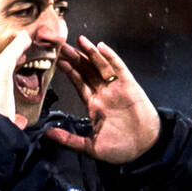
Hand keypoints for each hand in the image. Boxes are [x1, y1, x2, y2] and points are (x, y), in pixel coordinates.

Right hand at [0, 30, 30, 128]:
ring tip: (24, 38)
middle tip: (20, 47)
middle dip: (10, 57)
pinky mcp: (0, 75)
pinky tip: (25, 38)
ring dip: (14, 48)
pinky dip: (17, 48)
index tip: (16, 64)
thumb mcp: (9, 127)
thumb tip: (20, 122)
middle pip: (0, 67)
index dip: (6, 72)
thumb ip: (14, 123)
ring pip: (4, 60)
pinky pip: (10, 58)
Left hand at [49, 35, 161, 163]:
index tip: (58, 59)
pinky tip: (101, 47)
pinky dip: (111, 57)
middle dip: (76, 58)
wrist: (144, 150)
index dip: (69, 71)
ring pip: (101, 66)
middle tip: (63, 44)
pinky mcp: (130, 87)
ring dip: (91, 53)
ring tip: (80, 40)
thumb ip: (69, 140)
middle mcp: (105, 94)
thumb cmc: (121, 149)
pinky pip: (119, 69)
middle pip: (88, 71)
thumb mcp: (90, 147)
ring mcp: (117, 89)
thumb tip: (47, 134)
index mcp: (95, 106)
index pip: (79, 83)